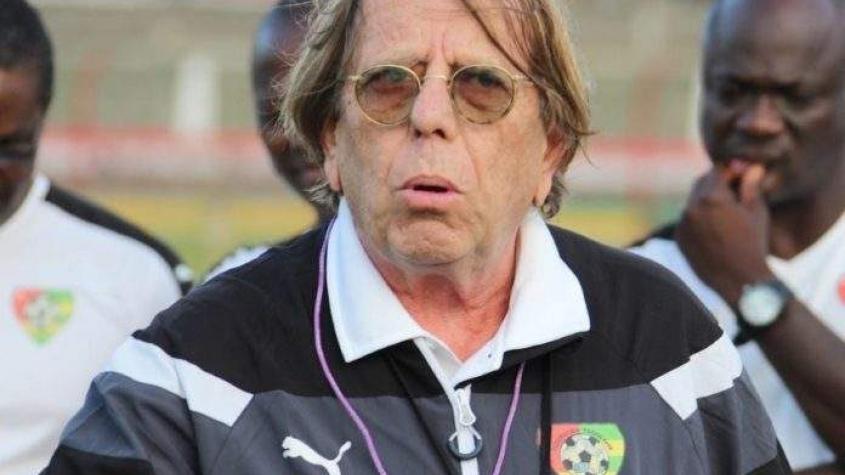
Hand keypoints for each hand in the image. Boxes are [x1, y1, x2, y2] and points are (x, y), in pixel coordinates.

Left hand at [675, 162, 774, 304]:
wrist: (738, 281)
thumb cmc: (753, 244)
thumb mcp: (756, 212)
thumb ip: (750, 186)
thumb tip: (753, 167)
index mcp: (712, 197)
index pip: (717, 170)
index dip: (731, 170)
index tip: (743, 173)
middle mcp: (692, 207)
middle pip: (702, 183)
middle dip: (717, 182)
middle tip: (735, 188)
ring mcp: (683, 222)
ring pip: (693, 200)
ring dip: (707, 200)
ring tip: (727, 210)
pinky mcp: (679, 236)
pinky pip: (688, 218)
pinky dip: (699, 217)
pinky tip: (716, 226)